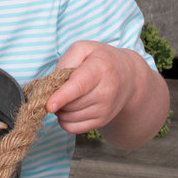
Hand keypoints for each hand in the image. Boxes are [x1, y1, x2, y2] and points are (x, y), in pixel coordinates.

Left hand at [45, 40, 168, 148]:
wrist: (128, 77)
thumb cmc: (100, 60)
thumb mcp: (83, 49)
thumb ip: (66, 61)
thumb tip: (55, 84)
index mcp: (99, 69)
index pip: (79, 86)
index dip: (62, 96)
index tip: (49, 105)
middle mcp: (105, 92)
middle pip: (70, 104)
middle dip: (55, 99)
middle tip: (56, 87)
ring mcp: (105, 109)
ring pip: (69, 118)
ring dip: (60, 110)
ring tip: (65, 96)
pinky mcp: (102, 121)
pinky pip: (73, 128)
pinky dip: (64, 121)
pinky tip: (69, 108)